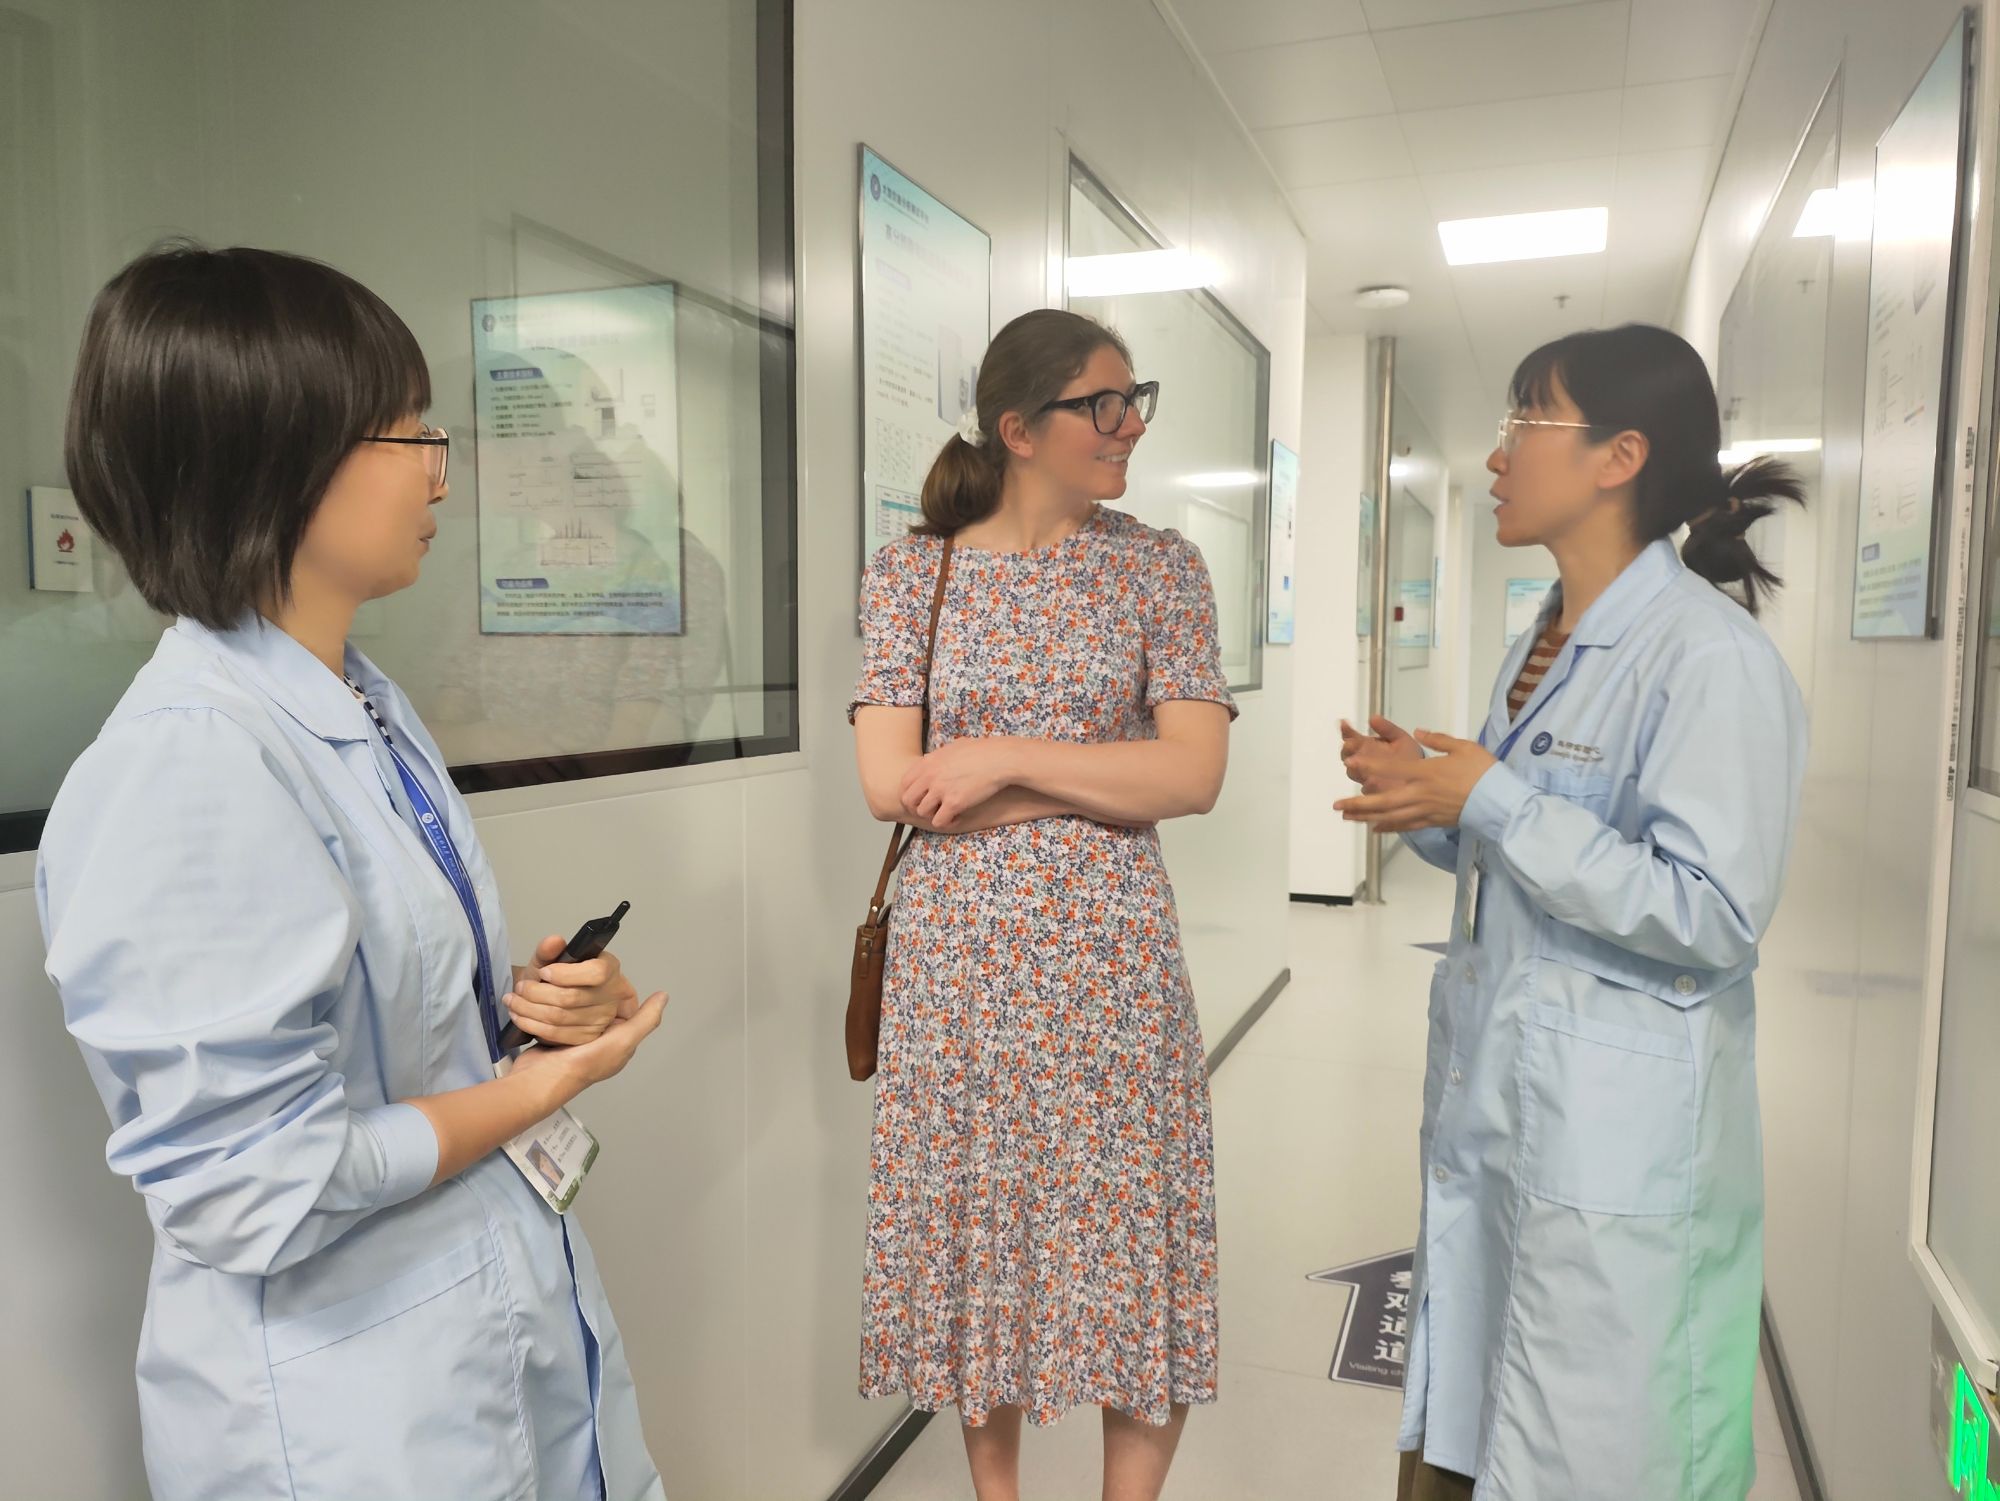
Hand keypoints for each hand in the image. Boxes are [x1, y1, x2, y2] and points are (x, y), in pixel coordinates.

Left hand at [503, 935, 634, 1045]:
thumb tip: (554, 941)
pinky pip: (556, 1034)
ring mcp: (601, 1019)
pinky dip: (532, 1025)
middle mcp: (611, 994)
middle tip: (520, 988)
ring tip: (513, 1001)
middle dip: (537, 993)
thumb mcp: (548, 959)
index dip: (566, 974)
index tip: (543, 973)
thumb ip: (548, 950)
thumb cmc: (553, 976)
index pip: (596, 972)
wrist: (550, 997)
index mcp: (608, 967)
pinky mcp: (587, 1037)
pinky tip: (519, 1016)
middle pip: (571, 998)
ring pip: (560, 1017)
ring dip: (529, 1010)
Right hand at [507, 989, 668, 1090]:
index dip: (615, 989)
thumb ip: (644, 1021)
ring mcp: (574, 1036)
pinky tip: (549, 990)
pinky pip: (556, 1011)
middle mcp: (597, 1038)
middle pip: (597, 1004)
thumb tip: (663, 997)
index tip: (605, 973)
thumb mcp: (622, 1042)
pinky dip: (552, 1002)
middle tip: (580, 974)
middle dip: (589, 990)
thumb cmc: (584, 1064)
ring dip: (567, 994)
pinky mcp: (553, 1033)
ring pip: (575, 1005)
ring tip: (562, 980)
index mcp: (616, 1039)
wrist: (539, 1080)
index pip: (621, 1006)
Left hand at [898, 738, 1018, 829]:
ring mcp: (940, 790)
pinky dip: (948, 822)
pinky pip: (939, 822)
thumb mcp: (953, 747)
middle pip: (908, 801)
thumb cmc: (982, 751)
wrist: (1000, 759)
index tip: (922, 799)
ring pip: (922, 813)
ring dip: (934, 815)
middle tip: (933, 809)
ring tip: (948, 812)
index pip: (904, 784)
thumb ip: (937, 756)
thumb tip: (927, 759)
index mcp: (928, 762)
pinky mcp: (954, 803)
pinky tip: (959, 816)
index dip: (911, 795)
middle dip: (918, 807)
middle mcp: (930, 776)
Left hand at [1334, 729, 1495, 831]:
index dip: (1369, 766)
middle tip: (1336, 804)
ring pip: (1389, 816)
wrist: (1500, 802)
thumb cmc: (1484, 772)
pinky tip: (1375, 828)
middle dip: (1357, 803)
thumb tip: (1418, 732)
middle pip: (1382, 800)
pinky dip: (1389, 828)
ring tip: (1347, 817)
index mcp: (1426, 772)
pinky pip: (1406, 826)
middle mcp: (1420, 793)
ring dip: (1366, 817)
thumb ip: (1438, 739)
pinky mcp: (1432, 821)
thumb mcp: (1463, 746)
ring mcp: (1425, 810)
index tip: (1351, 763)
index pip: (1391, 769)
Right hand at [1339, 715, 1423, 789]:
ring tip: (1356, 762)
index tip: (1344, 723)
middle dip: (1347, 750)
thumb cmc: (1407, 755)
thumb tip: (1373, 717)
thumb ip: (1387, 728)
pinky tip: (1373, 780)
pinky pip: (1367, 789)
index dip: (1346, 730)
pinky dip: (1368, 785)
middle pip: (1347, 756)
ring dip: (1354, 767)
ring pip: (1354, 772)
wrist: (1422, 776)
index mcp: (1367, 746)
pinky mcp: (1374, 791)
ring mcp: (1366, 776)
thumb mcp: (1399, 738)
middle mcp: (1363, 762)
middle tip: (1350, 744)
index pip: (1351, 737)